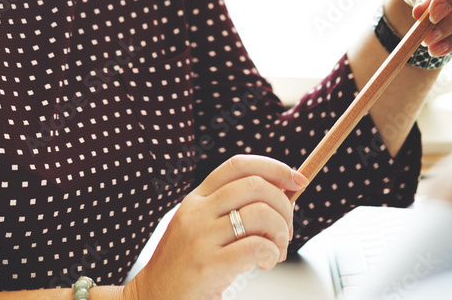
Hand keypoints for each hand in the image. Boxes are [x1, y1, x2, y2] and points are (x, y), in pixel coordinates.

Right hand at [126, 155, 306, 299]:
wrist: (154, 298)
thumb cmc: (187, 265)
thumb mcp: (200, 227)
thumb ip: (229, 210)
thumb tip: (280, 197)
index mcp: (197, 197)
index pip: (238, 165)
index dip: (272, 167)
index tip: (296, 179)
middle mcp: (197, 211)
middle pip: (254, 185)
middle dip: (284, 204)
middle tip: (287, 229)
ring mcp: (201, 236)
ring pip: (259, 213)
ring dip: (280, 231)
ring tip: (277, 251)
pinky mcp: (208, 265)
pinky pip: (255, 247)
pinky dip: (271, 253)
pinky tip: (266, 263)